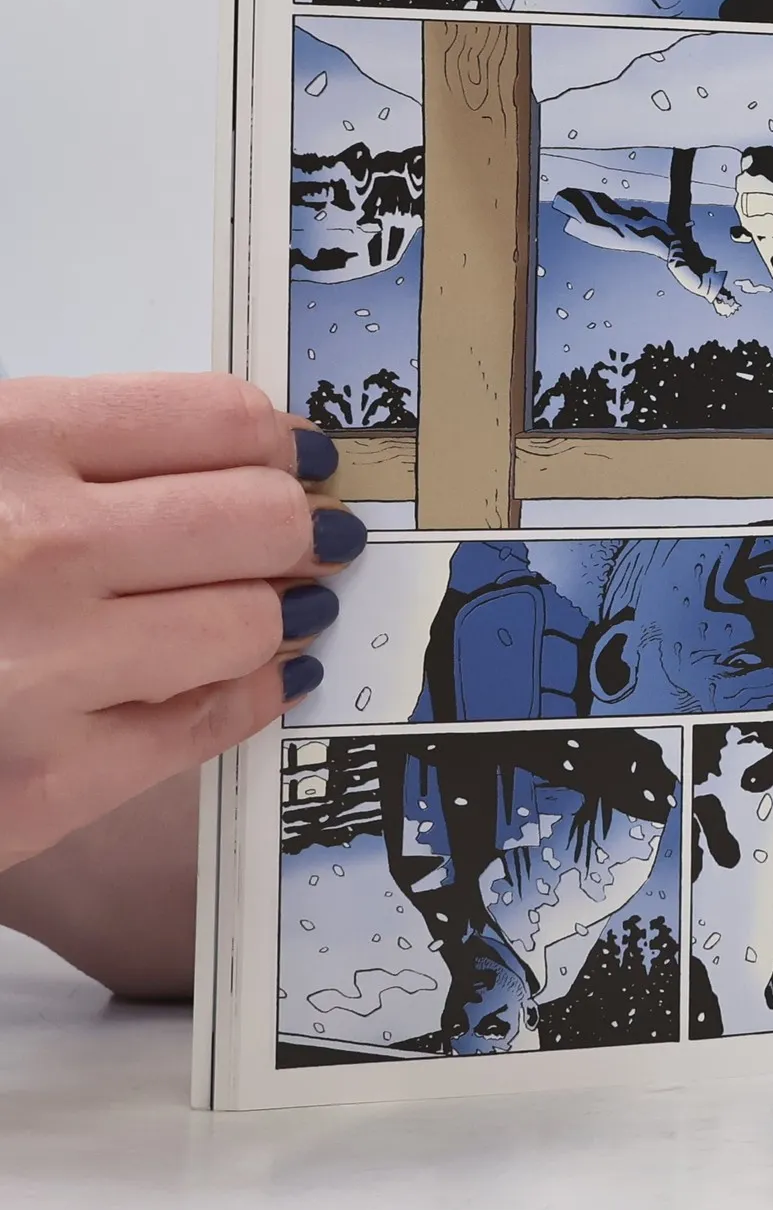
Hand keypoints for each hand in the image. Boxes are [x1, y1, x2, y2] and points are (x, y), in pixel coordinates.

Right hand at [0, 372, 364, 874]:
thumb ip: (73, 450)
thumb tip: (242, 453)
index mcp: (3, 439)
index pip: (221, 421)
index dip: (278, 441)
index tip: (296, 457)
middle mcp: (31, 549)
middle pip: (260, 521)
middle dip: (296, 526)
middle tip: (305, 533)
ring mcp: (39, 674)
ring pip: (249, 623)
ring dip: (281, 610)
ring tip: (282, 600)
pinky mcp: (42, 788)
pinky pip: (205, 724)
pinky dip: (253, 691)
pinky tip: (261, 670)